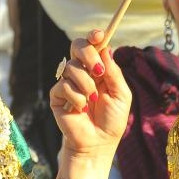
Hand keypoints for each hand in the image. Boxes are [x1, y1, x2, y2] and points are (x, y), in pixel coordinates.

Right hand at [51, 29, 130, 178]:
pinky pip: (63, 86)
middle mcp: (81, 72)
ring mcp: (67, 83)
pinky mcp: (56, 96)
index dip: (93, 36)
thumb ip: (114, 71)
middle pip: (76, 46)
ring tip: (92, 100)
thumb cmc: (112, 121)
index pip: (92, 45)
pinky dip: (76, 98)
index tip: (99, 34)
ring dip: (86, 84)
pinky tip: (81, 109)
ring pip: (72, 67)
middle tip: (99, 71)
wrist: (98, 143)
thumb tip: (106, 47)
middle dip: (88, 54)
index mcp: (97, 69)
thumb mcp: (121, 94)